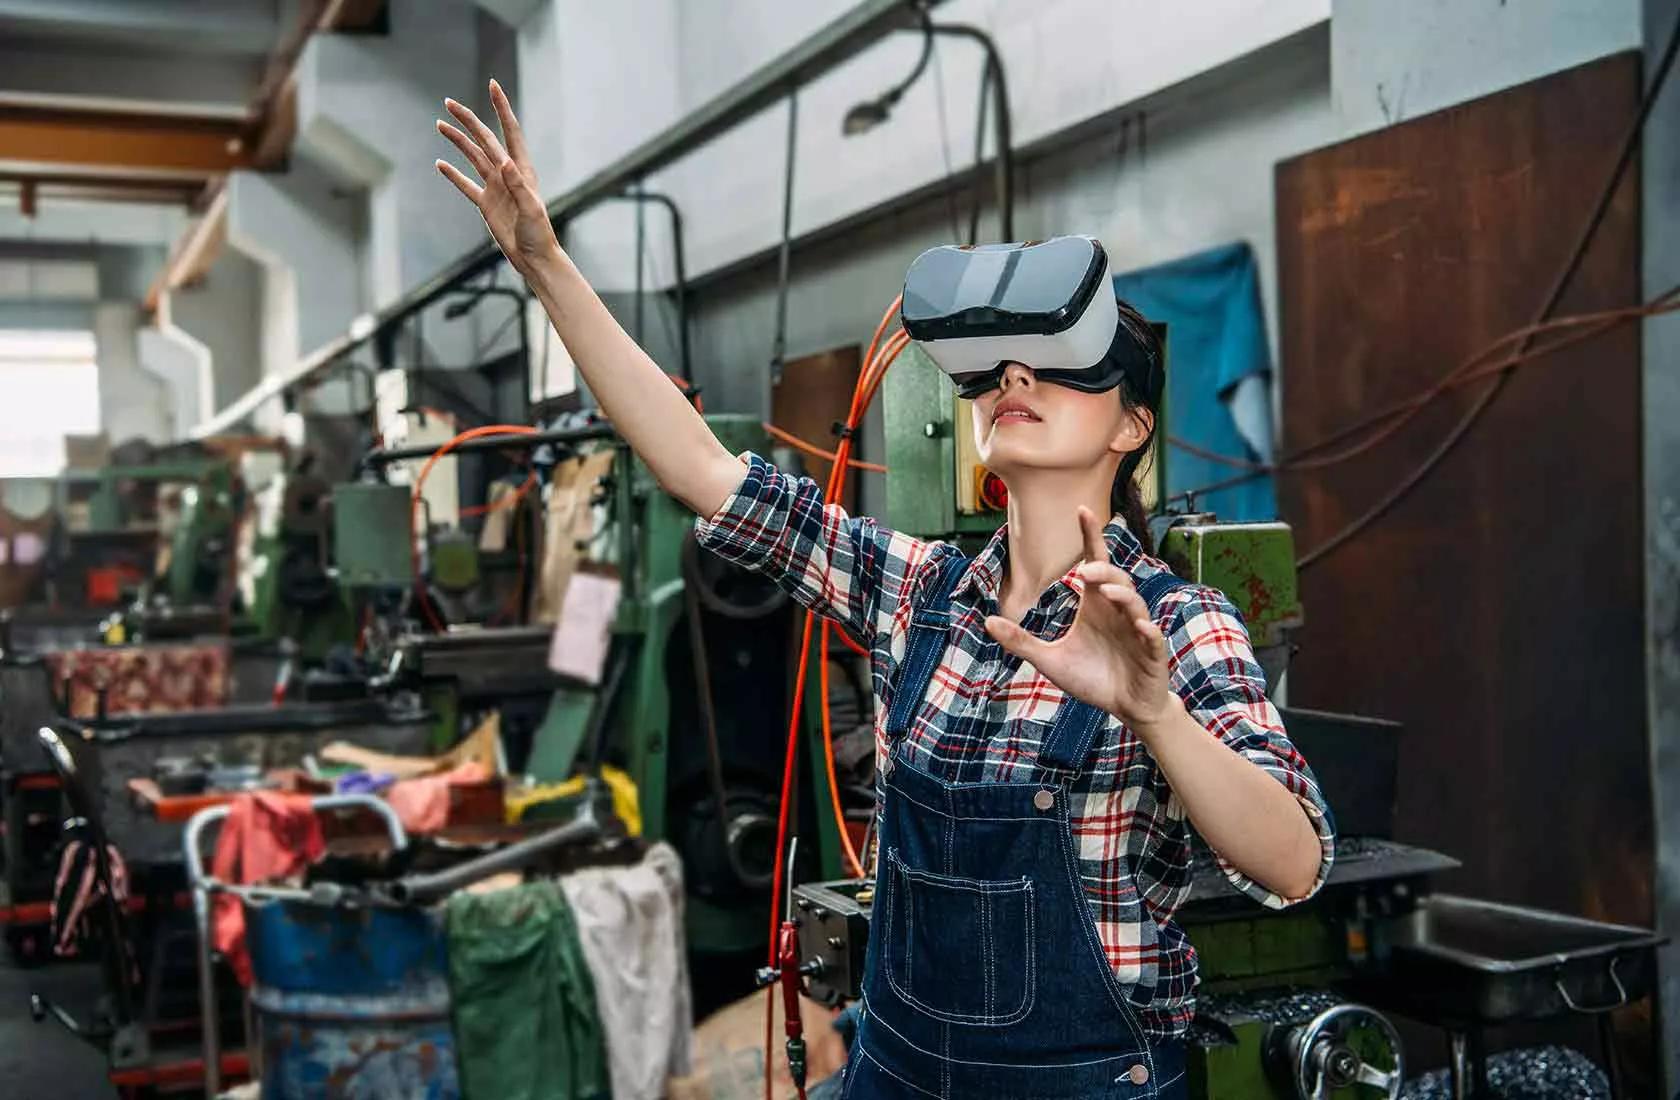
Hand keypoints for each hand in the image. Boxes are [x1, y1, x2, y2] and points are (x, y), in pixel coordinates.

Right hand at [435, 80, 561, 276]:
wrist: (534, 258)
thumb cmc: (539, 234)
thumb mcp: (531, 209)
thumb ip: (518, 185)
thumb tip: (505, 162)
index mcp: (522, 169)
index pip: (510, 132)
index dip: (501, 108)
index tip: (493, 85)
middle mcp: (507, 173)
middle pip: (484, 140)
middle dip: (468, 120)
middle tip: (448, 102)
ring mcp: (495, 187)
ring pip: (472, 157)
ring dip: (457, 141)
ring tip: (440, 124)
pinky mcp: (486, 204)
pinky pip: (466, 185)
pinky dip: (453, 175)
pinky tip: (440, 163)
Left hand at [984, 506, 1178, 736]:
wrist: (1126, 708)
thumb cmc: (1092, 678)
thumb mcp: (1050, 661)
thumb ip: (1021, 641)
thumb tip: (987, 621)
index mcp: (1096, 606)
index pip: (1095, 563)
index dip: (1090, 537)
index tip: (1082, 510)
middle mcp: (1117, 612)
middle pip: (1116, 579)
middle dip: (1103, 571)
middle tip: (1086, 571)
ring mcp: (1137, 630)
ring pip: (1135, 603)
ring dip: (1123, 596)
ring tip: (1107, 593)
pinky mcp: (1152, 653)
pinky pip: (1153, 637)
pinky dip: (1148, 630)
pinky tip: (1141, 627)